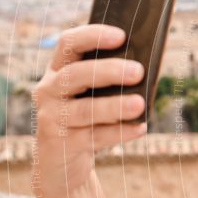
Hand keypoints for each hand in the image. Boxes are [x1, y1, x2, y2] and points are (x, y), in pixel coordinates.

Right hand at [31, 24, 146, 193]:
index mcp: (58, 70)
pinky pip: (94, 137)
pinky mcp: (61, 144)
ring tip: (140, 104)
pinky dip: (119, 132)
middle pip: (76, 75)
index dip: (93, 36)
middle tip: (138, 71)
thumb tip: (147, 69)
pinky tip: (140, 128)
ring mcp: (53, 117)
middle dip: (108, 71)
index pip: (69, 43)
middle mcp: (49, 90)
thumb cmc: (86, 118)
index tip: (121, 35)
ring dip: (114, 106)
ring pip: (85, 109)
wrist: (60, 162)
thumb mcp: (91, 95)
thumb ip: (110, 80)